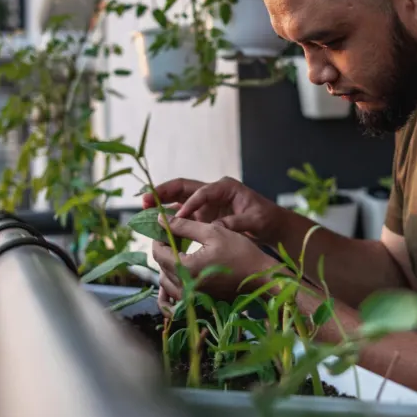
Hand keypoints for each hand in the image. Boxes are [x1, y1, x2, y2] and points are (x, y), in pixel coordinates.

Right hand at [142, 177, 284, 242]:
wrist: (272, 226)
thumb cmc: (266, 219)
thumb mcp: (254, 220)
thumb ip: (235, 224)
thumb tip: (215, 229)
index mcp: (225, 187)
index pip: (201, 192)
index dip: (188, 205)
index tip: (178, 219)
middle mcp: (212, 191)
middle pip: (182, 188)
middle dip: (162, 193)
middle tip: (144, 199)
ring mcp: (206, 203)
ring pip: (178, 201)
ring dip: (162, 205)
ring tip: (144, 210)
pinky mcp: (203, 216)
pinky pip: (183, 216)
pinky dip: (171, 221)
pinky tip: (158, 228)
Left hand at [151, 217, 274, 302]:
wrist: (260, 276)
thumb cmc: (240, 252)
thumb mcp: (212, 232)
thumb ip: (184, 226)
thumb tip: (161, 220)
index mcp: (186, 268)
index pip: (158, 252)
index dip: (158, 237)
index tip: (165, 227)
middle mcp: (185, 286)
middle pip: (161, 266)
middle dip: (164, 250)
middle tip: (174, 236)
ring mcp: (191, 297)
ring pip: (166, 282)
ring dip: (168, 266)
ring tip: (180, 252)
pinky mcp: (199, 302)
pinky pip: (175, 297)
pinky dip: (172, 286)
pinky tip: (180, 275)